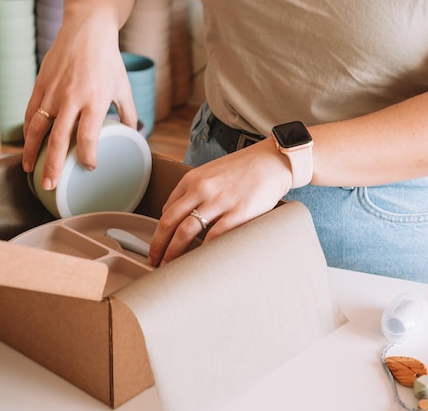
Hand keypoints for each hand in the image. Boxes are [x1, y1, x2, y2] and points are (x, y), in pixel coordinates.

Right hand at [22, 13, 137, 189]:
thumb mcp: (124, 88)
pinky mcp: (40, 85)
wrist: (87, 30)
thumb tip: (135, 136)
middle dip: (53, 166)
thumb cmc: (108, 60)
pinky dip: (27, 131)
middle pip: (59, 139)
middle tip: (49, 185)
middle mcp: (71, 98)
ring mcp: (53, 92)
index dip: (87, 156)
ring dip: (31, 152)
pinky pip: (31, 113)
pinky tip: (27, 145)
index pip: (88, 136)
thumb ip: (129, 114)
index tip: (89, 167)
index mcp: (95, 100)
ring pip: (37, 128)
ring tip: (30, 171)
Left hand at [148, 139, 292, 265]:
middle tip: (153, 262)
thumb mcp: (212, 173)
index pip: (167, 210)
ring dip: (174, 252)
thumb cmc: (245, 168)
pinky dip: (203, 252)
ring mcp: (219, 200)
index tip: (157, 246)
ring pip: (186, 231)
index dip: (159, 232)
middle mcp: (201, 188)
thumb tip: (182, 216)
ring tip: (170, 267)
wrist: (274, 160)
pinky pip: (214, 236)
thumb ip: (196, 191)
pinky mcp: (238, 212)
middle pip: (169, 222)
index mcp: (192, 179)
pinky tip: (199, 262)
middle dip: (158, 246)